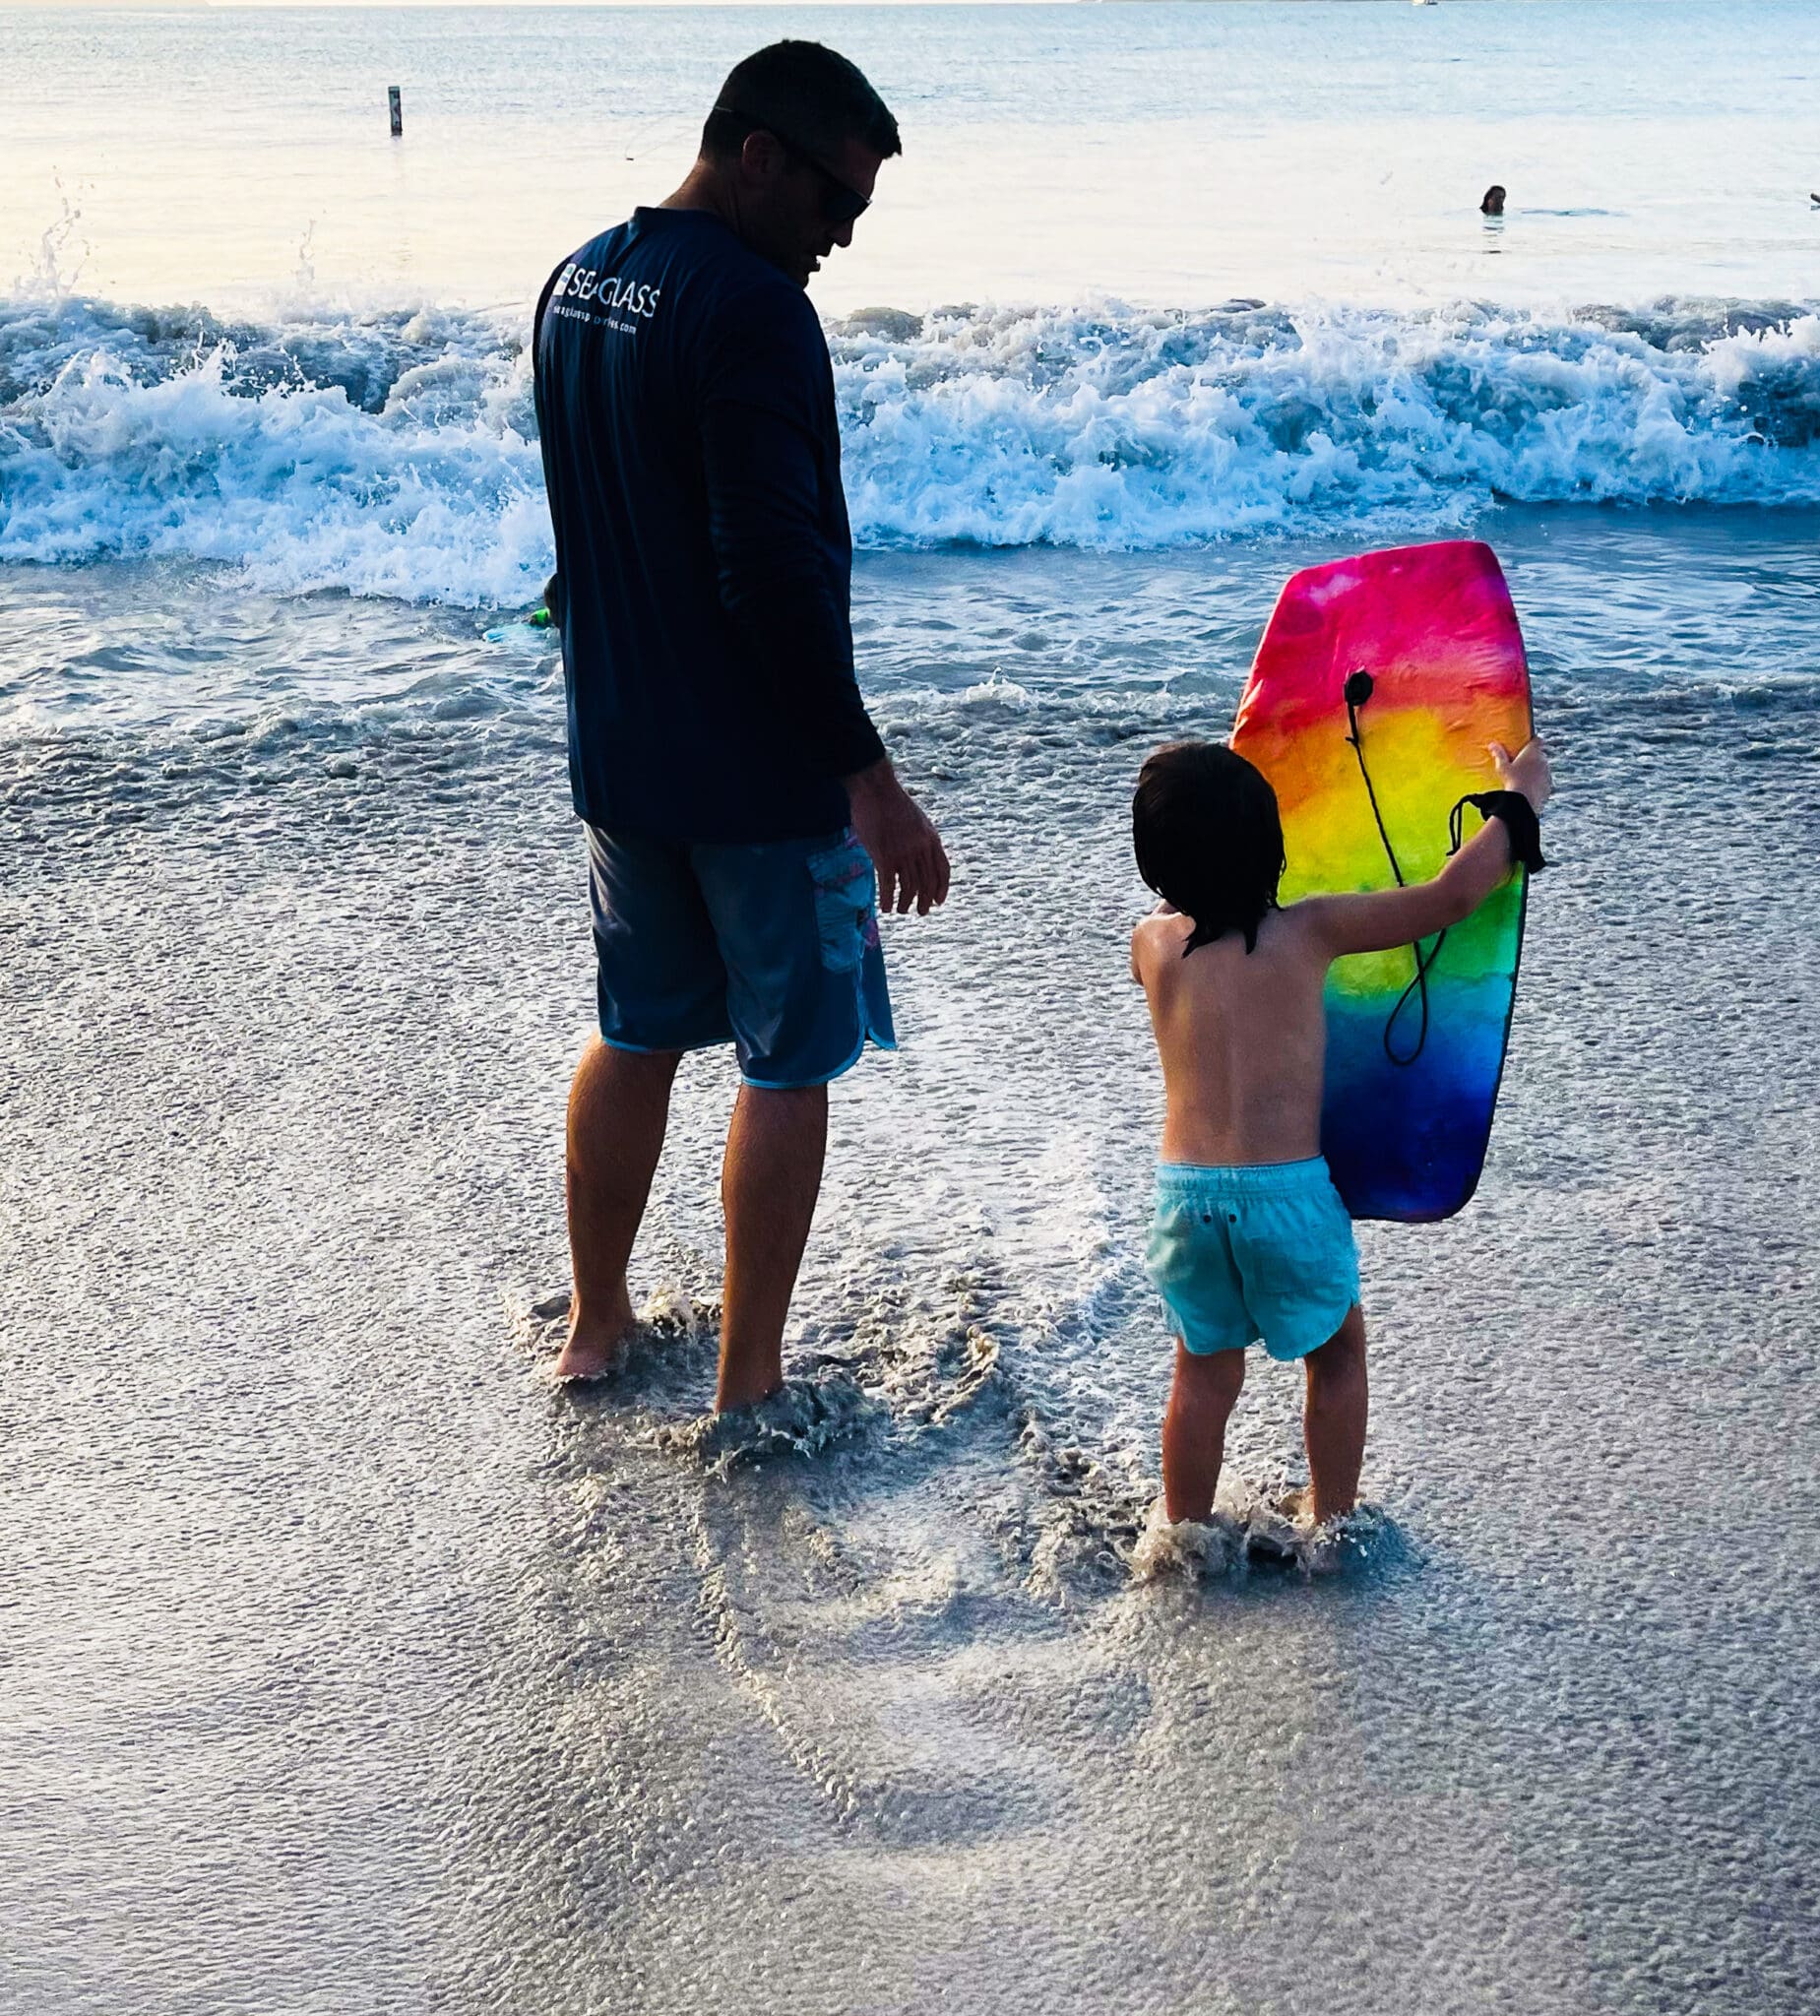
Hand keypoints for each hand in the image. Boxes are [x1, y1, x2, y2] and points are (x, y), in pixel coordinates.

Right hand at [843, 759, 950, 915]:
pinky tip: (885, 907)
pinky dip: (888, 900)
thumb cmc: (891, 802)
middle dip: (925, 901)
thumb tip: (918, 856)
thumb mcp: (917, 819)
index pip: (942, 870)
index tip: (938, 902)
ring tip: (901, 909)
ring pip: (909, 888)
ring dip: (905, 903)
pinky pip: (889, 886)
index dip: (942, 888)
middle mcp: (920, 849)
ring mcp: (903, 854)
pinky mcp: (884, 857)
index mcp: (931, 839)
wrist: (875, 789)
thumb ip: (920, 838)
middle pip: (927, 883)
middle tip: (922, 912)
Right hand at [1490, 736, 1551, 812]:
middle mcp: (1543, 760)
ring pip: (1543, 768)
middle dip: (1532, 758)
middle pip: (1539, 755)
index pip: (1537, 740)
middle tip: (1520, 763)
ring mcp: (1547, 773)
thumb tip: (1492, 744)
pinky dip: (1538, 783)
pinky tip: (1528, 788)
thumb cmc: (1512, 781)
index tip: (1526, 743)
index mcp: (1532, 752)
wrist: (1523, 801)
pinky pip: (1544, 781)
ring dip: (1536, 770)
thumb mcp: (1502, 767)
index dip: (1532, 740)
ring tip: (1523, 777)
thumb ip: (1498, 754)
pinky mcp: (1548, 785)